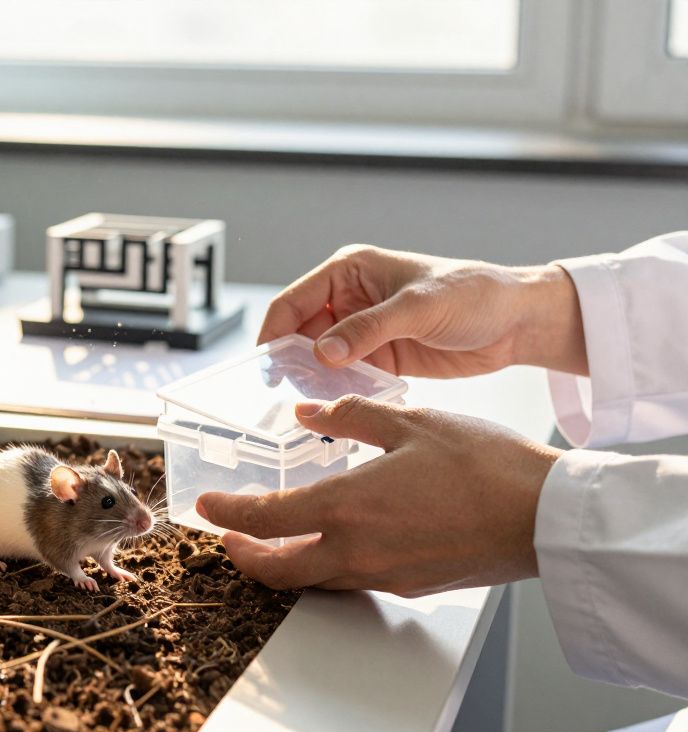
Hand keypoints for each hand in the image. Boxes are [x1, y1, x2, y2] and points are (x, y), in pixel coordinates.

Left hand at [195, 395, 561, 596]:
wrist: (546, 515)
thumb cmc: (485, 465)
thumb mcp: (410, 422)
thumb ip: (349, 417)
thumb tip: (308, 414)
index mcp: (348, 507)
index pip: (266, 519)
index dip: (230, 514)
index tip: (209, 507)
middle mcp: (358, 550)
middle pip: (279, 570)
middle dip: (245, 555)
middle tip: (229, 537)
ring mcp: (385, 574)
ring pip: (315, 580)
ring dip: (286, 563)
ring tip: (274, 539)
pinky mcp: (411, 584)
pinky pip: (353, 580)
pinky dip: (327, 566)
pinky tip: (336, 541)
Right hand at [259, 245, 587, 376]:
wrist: (518, 322)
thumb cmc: (474, 294)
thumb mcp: (418, 307)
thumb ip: (368, 329)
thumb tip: (321, 352)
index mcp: (348, 272)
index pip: (292, 303)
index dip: (273, 334)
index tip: (265, 368)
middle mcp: (348, 301)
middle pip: (299, 335)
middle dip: (291, 362)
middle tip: (287, 394)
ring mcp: (362, 332)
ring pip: (320, 360)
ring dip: (315, 382)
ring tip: (310, 407)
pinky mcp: (379, 359)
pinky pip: (347, 379)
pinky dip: (340, 393)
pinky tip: (339, 409)